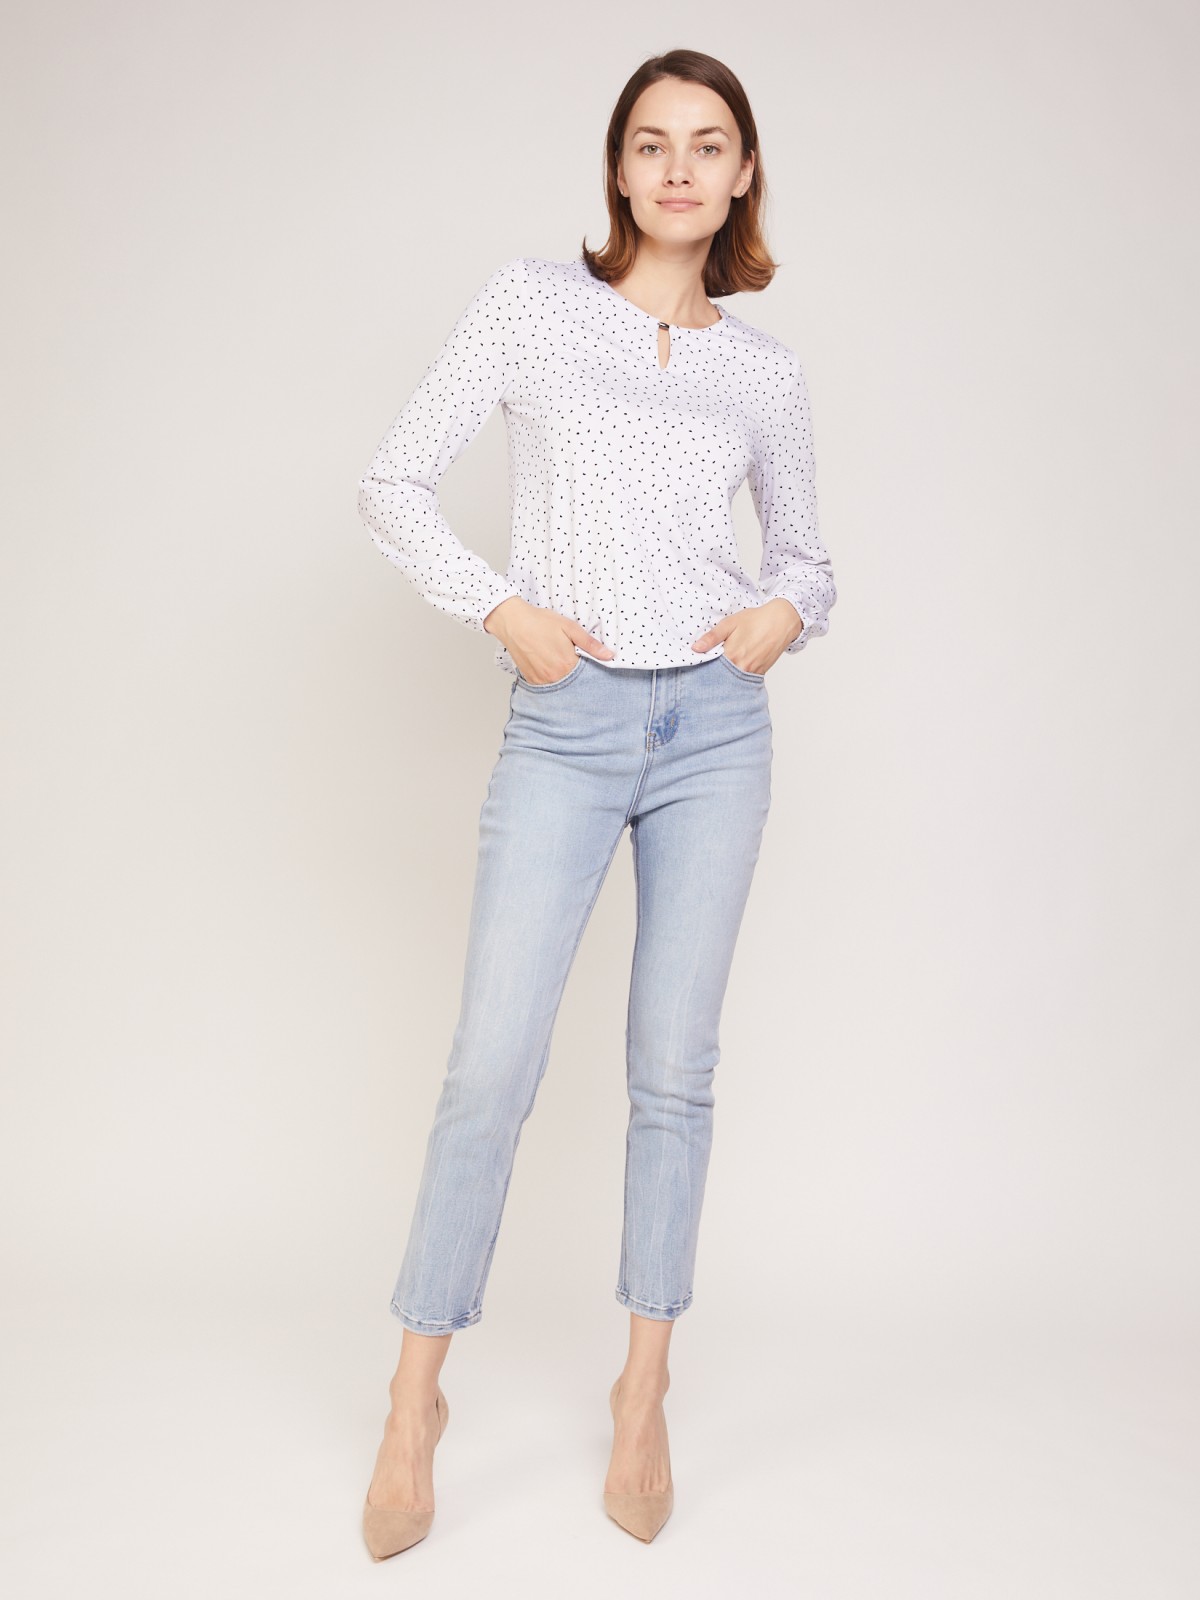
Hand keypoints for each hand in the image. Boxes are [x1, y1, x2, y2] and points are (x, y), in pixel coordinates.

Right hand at [483, 596, 615, 684]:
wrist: (513, 622)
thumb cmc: (540, 622)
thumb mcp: (569, 627)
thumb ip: (590, 644)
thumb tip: (609, 655)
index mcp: (567, 664)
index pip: (587, 675)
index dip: (590, 668)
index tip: (587, 661)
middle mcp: (554, 677)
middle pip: (574, 682)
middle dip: (577, 673)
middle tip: (568, 657)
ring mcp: (541, 681)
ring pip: (560, 684)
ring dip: (563, 676)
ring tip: (557, 659)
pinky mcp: (532, 680)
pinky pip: (547, 685)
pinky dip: (551, 678)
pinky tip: (548, 664)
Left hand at [692, 599, 802, 674]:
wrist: (781, 621)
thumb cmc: (756, 620)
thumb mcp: (729, 623)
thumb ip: (712, 637)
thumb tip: (695, 648)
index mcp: (732, 656)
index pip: (710, 670)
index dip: (702, 668)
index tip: (696, 667)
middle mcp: (742, 668)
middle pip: (721, 677)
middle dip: (713, 675)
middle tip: (705, 671)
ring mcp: (752, 672)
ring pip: (733, 680)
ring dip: (725, 676)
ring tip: (720, 669)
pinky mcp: (760, 673)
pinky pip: (744, 679)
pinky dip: (737, 676)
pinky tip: (733, 669)